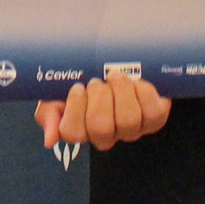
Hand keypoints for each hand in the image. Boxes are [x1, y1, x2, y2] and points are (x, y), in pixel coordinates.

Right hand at [34, 74, 169, 150]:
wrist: (115, 62)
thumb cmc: (83, 78)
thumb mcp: (57, 93)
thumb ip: (50, 116)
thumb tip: (50, 141)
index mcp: (81, 129)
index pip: (72, 133)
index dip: (75, 108)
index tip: (78, 86)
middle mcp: (107, 135)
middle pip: (101, 129)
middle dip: (99, 98)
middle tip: (98, 81)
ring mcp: (132, 129)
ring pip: (128, 121)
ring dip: (121, 92)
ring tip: (115, 77)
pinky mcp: (154, 118)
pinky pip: (153, 113)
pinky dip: (144, 94)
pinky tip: (136, 82)